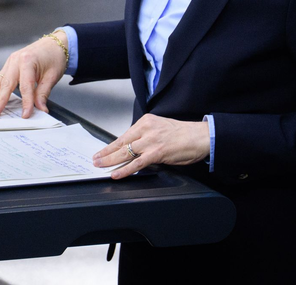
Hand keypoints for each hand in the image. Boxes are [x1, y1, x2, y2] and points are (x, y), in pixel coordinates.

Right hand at [0, 32, 68, 117]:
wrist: (55, 43)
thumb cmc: (54, 56)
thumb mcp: (52, 76)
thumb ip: (43, 93)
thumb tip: (40, 109)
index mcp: (27, 61)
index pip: (25, 87)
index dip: (25, 102)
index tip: (25, 115)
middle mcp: (16, 60)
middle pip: (5, 84)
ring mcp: (11, 61)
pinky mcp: (9, 64)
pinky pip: (0, 78)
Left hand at [93, 114, 209, 178]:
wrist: (200, 136)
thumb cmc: (183, 134)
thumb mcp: (160, 129)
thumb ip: (146, 137)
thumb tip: (133, 149)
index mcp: (146, 121)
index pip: (124, 135)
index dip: (111, 145)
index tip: (102, 151)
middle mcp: (146, 128)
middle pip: (121, 142)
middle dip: (106, 152)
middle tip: (95, 158)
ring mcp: (151, 140)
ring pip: (125, 152)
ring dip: (110, 160)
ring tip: (100, 165)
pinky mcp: (157, 152)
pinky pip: (137, 163)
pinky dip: (125, 169)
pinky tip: (116, 173)